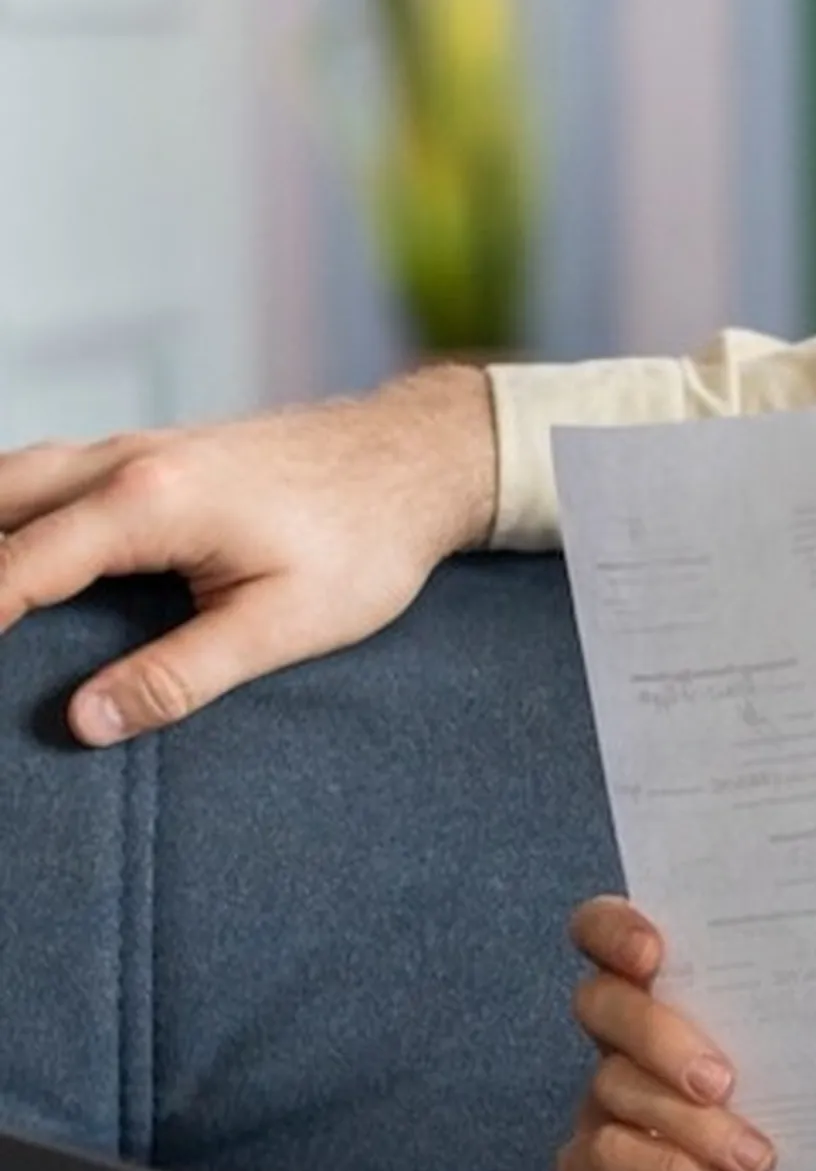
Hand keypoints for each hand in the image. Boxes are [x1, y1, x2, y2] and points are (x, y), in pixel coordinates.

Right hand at [0, 364, 497, 743]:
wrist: (419, 457)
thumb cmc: (367, 544)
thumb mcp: (287, 624)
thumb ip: (182, 674)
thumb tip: (85, 721)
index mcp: (148, 503)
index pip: (17, 567)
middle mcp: (125, 462)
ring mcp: (134, 449)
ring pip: (12, 480)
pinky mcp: (150, 454)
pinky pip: (47, 476)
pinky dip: (9, 512)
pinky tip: (12, 549)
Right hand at [553, 895, 775, 1170]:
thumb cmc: (810, 1147)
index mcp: (679, 999)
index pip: (612, 935)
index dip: (616, 929)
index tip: (655, 950)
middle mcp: (630, 1044)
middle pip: (604, 1003)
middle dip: (658, 1034)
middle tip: (721, 1079)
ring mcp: (604, 1108)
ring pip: (617, 1083)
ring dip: (691, 1122)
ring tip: (758, 1159)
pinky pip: (611, 1151)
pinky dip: (672, 1166)